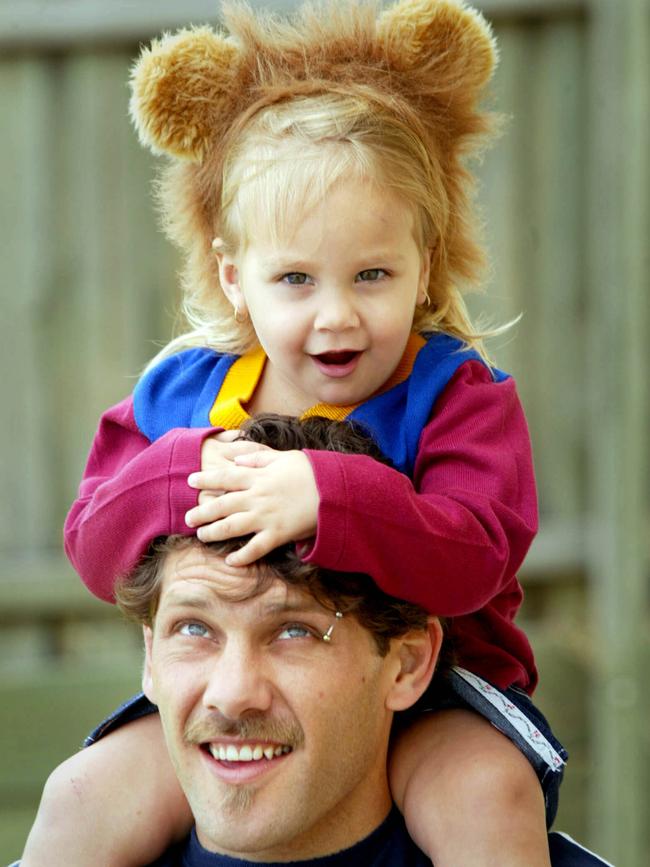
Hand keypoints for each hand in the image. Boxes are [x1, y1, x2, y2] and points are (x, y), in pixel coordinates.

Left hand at [186, 448, 318, 565]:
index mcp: (258, 477)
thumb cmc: (310, 472)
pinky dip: (242, 557)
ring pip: (232, 527)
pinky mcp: (278, 535)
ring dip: (214, 533)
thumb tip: (237, 458)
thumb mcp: (283, 457)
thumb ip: (258, 457)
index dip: (206, 479)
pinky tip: (230, 561)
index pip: (225, 477)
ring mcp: (266, 517)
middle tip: (187, 517)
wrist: (334, 492)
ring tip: (202, 536)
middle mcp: (257, 497)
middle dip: (202, 512)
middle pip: (222, 505)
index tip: (190, 481)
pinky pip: (255, 549)